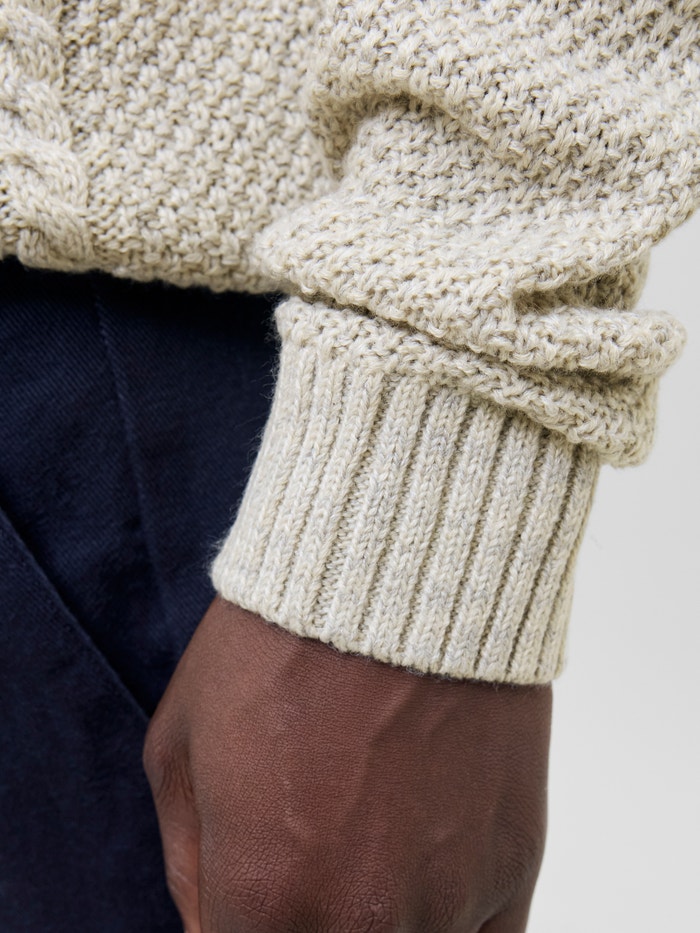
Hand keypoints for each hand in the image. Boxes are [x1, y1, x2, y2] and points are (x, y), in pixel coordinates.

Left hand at [143, 597, 550, 931]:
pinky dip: (445, 919)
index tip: (249, 893)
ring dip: (375, 915)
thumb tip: (214, 920)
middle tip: (307, 855)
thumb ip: (189, 866)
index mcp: (268, 900)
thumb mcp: (181, 746)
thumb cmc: (280, 644)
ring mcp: (448, 900)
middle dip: (301, 917)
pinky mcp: (516, 865)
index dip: (239, 920)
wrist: (400, 568)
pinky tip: (423, 871)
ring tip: (366, 839)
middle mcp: (364, 921)